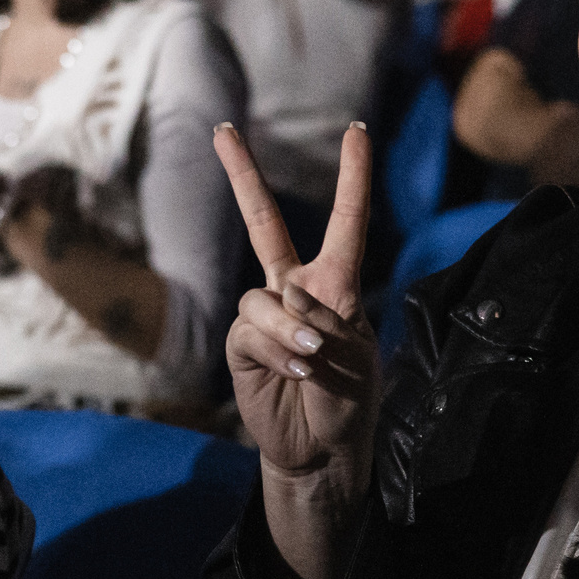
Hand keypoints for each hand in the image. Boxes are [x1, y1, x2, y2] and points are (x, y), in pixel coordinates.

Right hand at [217, 123, 378, 495]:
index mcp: (337, 284)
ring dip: (290, 330)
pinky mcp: (242, 344)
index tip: (356, 131)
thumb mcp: (355, 354)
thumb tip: (282, 292)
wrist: (321, 450)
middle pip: (263, 223)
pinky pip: (253, 330)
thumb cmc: (348, 401)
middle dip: (241, 176)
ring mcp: (265, 316)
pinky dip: (278, 349)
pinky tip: (295, 369)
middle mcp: (295, 289)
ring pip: (264, 299)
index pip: (346, 222)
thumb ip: (324, 317)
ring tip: (313, 360)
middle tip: (222, 128)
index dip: (352, 177)